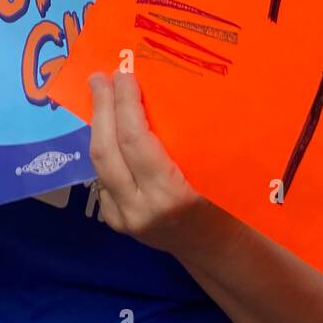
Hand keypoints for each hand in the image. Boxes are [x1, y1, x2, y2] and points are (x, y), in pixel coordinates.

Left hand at [88, 73, 204, 253]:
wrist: (212, 247)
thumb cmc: (224, 202)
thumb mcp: (214, 170)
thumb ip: (185, 142)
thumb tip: (160, 91)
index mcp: (172, 194)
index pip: (136, 142)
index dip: (125, 105)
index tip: (124, 75)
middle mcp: (140, 209)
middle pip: (107, 152)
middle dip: (102, 109)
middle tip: (100, 77)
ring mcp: (123, 219)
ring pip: (98, 164)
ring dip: (97, 126)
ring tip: (99, 95)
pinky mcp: (115, 221)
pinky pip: (103, 178)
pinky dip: (104, 148)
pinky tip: (107, 126)